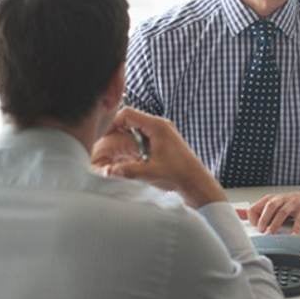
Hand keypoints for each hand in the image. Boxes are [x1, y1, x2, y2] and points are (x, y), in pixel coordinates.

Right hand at [91, 107, 225, 207]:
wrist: (197, 184)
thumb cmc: (179, 176)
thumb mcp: (150, 172)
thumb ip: (126, 170)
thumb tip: (106, 171)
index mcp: (158, 126)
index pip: (128, 114)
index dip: (112, 123)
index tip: (102, 136)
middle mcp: (160, 127)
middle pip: (130, 120)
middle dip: (115, 132)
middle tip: (103, 145)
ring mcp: (162, 134)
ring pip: (135, 129)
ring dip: (123, 139)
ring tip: (112, 151)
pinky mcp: (162, 144)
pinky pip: (141, 138)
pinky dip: (131, 145)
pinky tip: (126, 157)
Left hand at [236, 190, 299, 233]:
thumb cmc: (287, 203)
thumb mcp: (270, 203)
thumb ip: (254, 210)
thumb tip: (236, 213)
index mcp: (270, 199)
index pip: (257, 206)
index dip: (254, 218)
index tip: (255, 228)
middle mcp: (281, 200)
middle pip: (270, 206)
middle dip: (264, 219)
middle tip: (261, 231)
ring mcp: (293, 205)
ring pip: (283, 212)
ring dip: (276, 224)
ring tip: (272, 234)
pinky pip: (299, 220)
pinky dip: (295, 228)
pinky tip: (292, 236)